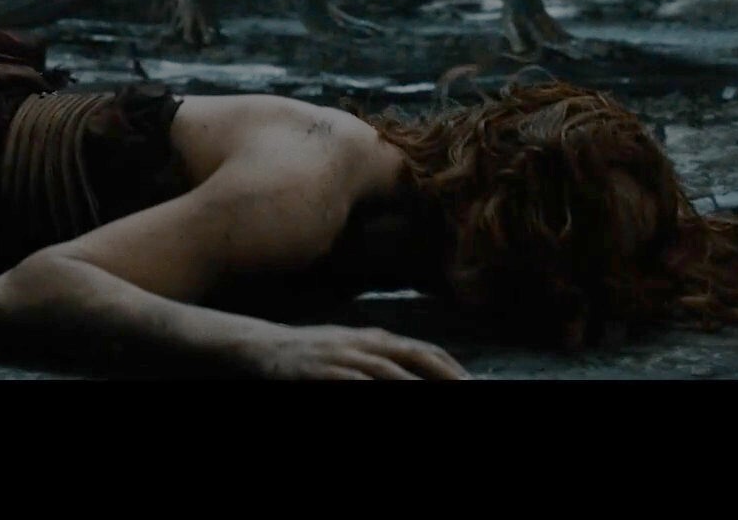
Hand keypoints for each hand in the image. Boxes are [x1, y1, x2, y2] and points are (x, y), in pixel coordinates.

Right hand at [245, 325, 469, 379]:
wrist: (263, 346)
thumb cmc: (311, 353)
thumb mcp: (349, 349)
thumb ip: (380, 359)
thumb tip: (416, 371)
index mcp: (374, 338)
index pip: (423, 349)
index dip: (451, 366)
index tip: (473, 383)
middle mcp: (364, 343)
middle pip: (414, 358)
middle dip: (445, 376)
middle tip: (469, 390)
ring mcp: (344, 356)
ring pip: (389, 373)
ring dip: (415, 387)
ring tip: (440, 399)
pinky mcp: (324, 371)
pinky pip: (356, 383)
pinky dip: (376, 391)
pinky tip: (392, 398)